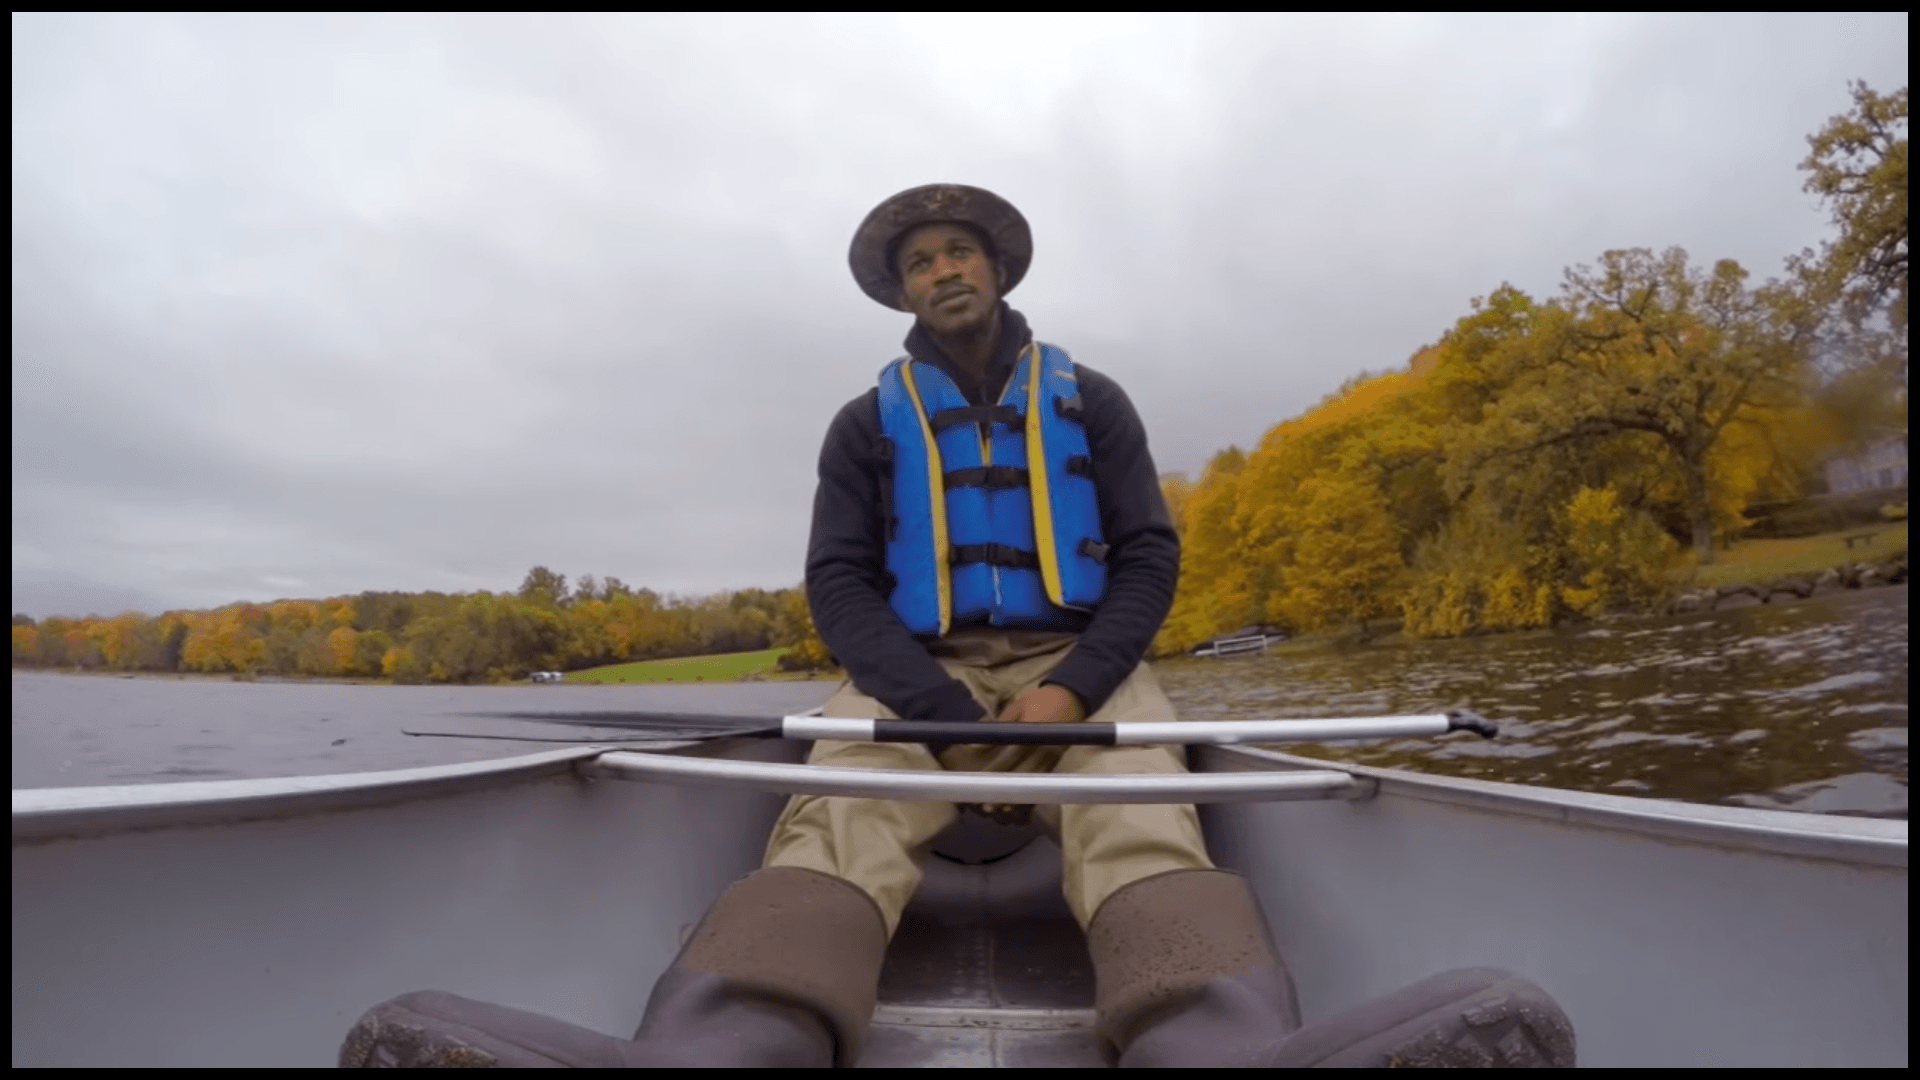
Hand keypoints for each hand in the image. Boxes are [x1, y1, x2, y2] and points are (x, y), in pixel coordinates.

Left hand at [968, 686, 1084, 824]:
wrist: (1072, 699)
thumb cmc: (1040, 701)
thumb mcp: (1018, 707)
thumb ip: (1000, 725)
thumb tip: (977, 744)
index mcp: (1035, 729)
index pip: (1013, 752)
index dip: (997, 767)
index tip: (981, 780)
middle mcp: (1046, 745)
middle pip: (1024, 771)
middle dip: (1005, 789)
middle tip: (987, 805)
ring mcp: (1055, 755)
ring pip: (1034, 782)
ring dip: (1018, 798)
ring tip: (1001, 812)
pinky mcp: (1058, 762)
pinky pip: (1044, 782)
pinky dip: (1032, 795)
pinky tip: (1019, 808)